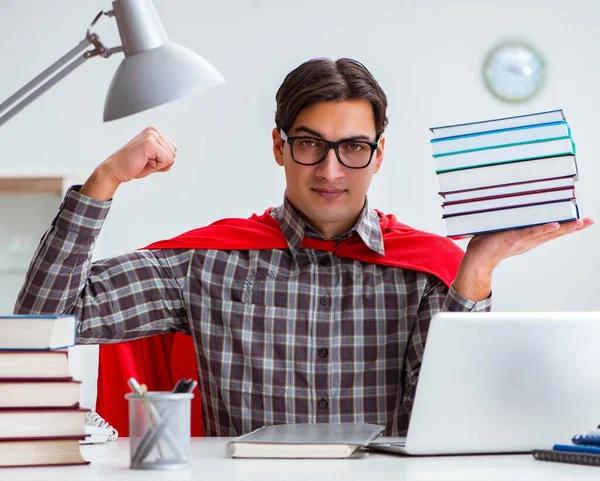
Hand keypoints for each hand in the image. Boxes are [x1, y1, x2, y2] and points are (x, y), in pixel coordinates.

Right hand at [81, 127, 176, 200]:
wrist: (115, 170)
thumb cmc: (133, 165)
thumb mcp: (154, 160)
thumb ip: (166, 157)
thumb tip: (174, 158)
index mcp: (154, 131)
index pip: (173, 150)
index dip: (162, 160)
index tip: (147, 159)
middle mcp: (153, 130)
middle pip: (174, 153)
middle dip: (161, 163)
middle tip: (144, 162)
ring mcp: (151, 135)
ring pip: (171, 157)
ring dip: (158, 164)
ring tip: (143, 161)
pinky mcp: (150, 143)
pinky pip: (167, 160)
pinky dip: (157, 166)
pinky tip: (143, 162)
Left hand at [453, 218, 593, 301]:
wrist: (477, 257)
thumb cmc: (489, 242)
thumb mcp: (506, 229)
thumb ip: (514, 220)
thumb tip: (516, 204)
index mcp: (530, 238)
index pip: (552, 231)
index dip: (568, 226)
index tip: (583, 221)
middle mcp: (530, 240)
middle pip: (555, 233)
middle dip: (573, 227)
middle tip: (589, 221)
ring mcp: (522, 240)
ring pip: (546, 233)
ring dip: (563, 228)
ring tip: (578, 223)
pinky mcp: (513, 239)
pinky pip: (530, 232)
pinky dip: (542, 229)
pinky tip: (554, 226)